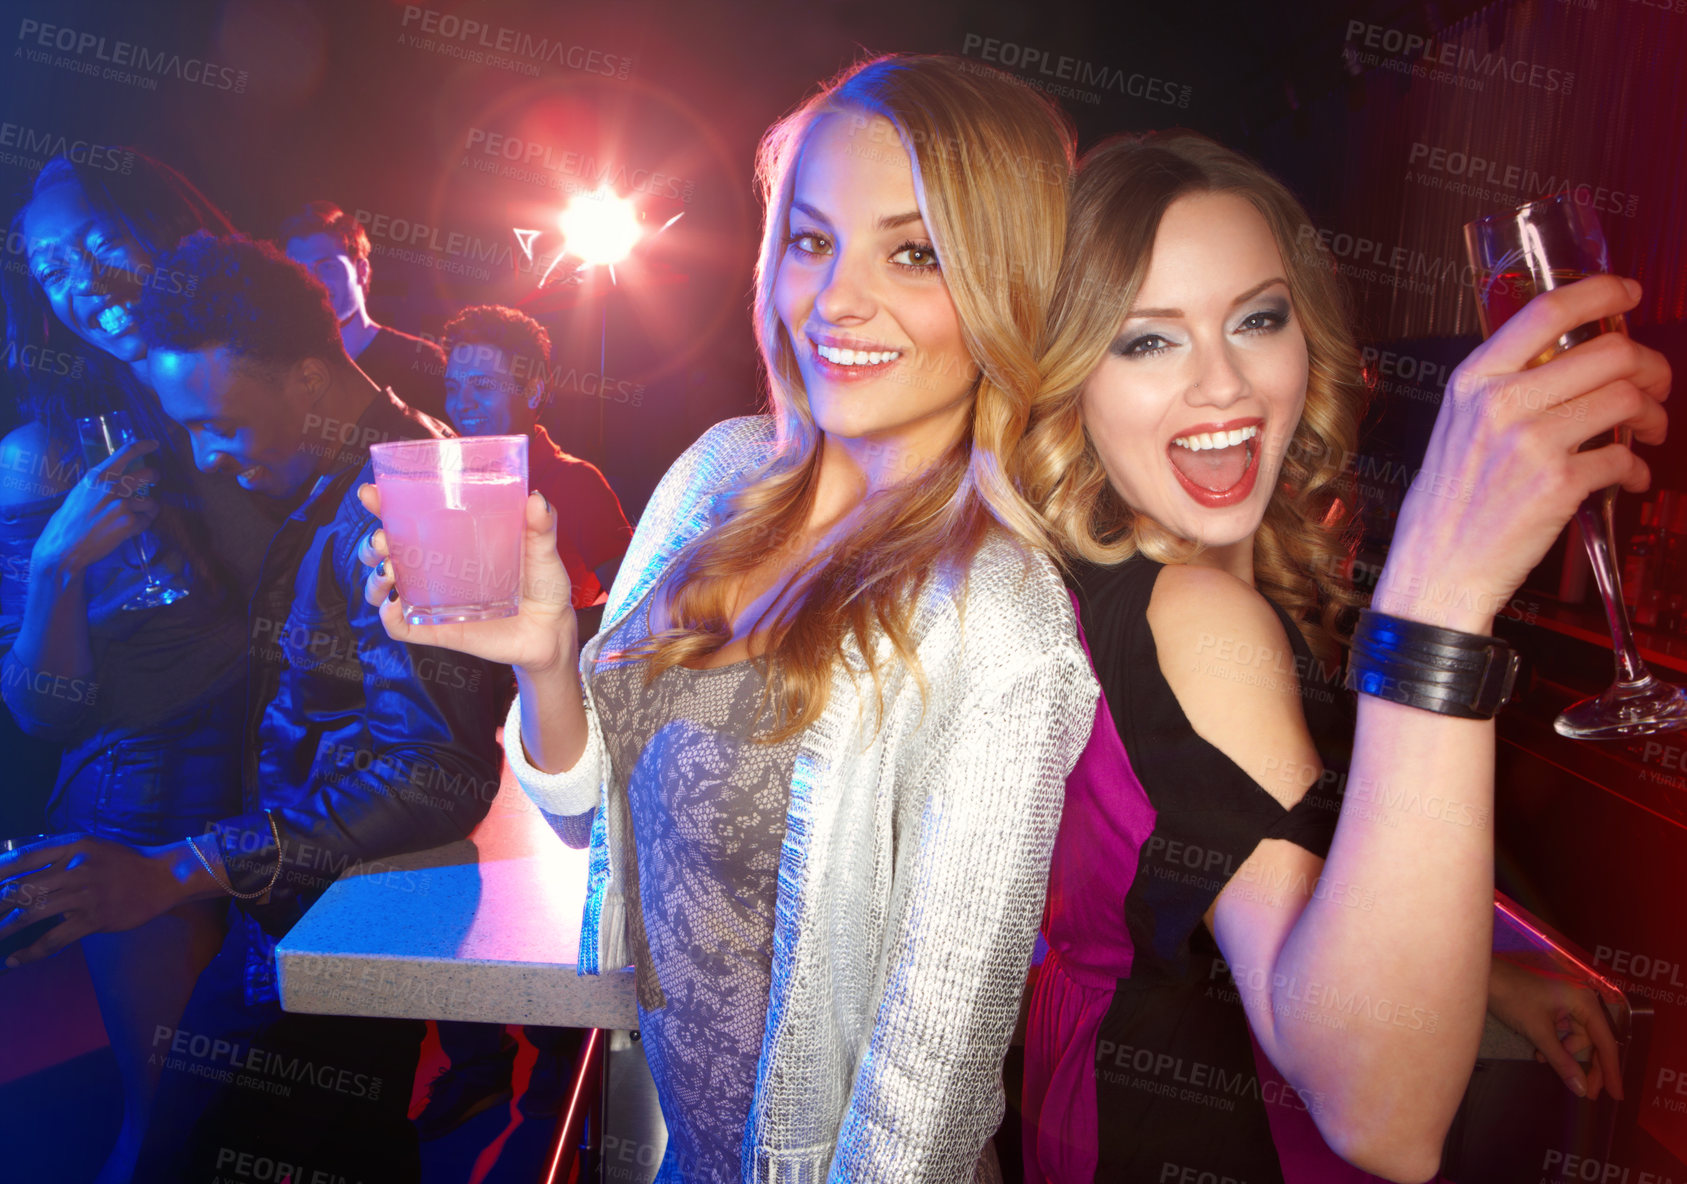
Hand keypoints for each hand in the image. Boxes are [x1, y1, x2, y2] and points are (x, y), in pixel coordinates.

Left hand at [0, 833, 190, 966]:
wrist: (164, 876)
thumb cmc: (124, 862)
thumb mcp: (91, 848)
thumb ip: (59, 856)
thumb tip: (21, 873)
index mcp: (72, 847)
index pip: (23, 858)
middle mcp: (75, 868)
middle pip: (21, 889)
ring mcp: (84, 894)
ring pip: (31, 914)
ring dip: (4, 930)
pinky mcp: (94, 918)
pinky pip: (55, 938)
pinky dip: (31, 951)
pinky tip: (16, 959)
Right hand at [29, 440, 160, 576]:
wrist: (63, 548)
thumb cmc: (70, 522)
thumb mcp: (81, 493)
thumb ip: (101, 483)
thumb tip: (119, 477)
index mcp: (96, 476)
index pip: (126, 452)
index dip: (144, 445)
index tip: (155, 443)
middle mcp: (111, 486)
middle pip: (149, 473)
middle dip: (155, 478)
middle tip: (155, 481)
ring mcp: (121, 504)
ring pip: (152, 502)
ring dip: (148, 511)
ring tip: (132, 519)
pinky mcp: (129, 522)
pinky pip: (147, 521)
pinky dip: (141, 527)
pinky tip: (126, 531)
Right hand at [355, 483, 576, 673]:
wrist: (550, 631)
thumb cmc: (542, 583)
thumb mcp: (543, 552)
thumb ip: (541, 527)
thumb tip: (536, 499)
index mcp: (453, 538)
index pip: (410, 516)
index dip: (384, 504)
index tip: (370, 494)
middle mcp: (435, 566)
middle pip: (387, 550)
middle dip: (374, 543)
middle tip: (383, 541)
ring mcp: (433, 598)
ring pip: (385, 586)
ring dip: (374, 578)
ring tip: (389, 571)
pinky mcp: (437, 628)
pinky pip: (402, 626)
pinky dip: (389, 618)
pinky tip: (394, 608)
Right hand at [1378, 275, 1668, 632]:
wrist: (1437, 567)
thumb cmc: (1448, 503)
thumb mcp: (1456, 425)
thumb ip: (1503, 387)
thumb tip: (1571, 361)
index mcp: (1474, 381)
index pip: (1546, 312)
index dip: (1601, 293)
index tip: (1627, 295)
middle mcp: (1502, 403)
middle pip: (1608, 351)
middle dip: (1649, 364)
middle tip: (1653, 383)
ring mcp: (1532, 443)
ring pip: (1627, 397)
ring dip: (1652, 414)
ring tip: (1645, 431)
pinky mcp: (1560, 484)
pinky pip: (1624, 457)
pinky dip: (1637, 468)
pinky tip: (1626, 477)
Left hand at [1488, 955, 1623, 1100]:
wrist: (1484, 975)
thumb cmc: (1512, 997)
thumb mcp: (1539, 1032)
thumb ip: (1562, 1062)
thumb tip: (1582, 1089)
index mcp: (1585, 1001)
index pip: (1606, 1042)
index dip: (1611, 1070)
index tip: (1616, 1095)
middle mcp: (1581, 999)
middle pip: (1593, 1041)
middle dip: (1587, 1066)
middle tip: (1587, 1093)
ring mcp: (1567, 1000)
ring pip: (1576, 1037)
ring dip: (1564, 1053)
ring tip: (1544, 1060)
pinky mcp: (1553, 1003)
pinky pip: (1563, 1029)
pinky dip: (1554, 1043)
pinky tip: (1539, 1053)